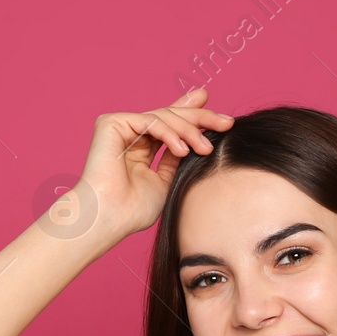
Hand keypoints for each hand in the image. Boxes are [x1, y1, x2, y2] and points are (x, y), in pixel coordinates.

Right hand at [61, 88, 234, 240]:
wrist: (109, 219)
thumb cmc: (133, 210)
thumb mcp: (168, 179)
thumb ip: (180, 155)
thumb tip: (201, 134)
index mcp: (142, 146)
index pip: (172, 125)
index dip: (195, 117)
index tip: (224, 119)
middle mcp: (130, 133)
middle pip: (171, 116)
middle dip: (201, 118)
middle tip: (227, 121)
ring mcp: (120, 126)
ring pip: (164, 116)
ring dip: (189, 131)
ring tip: (205, 149)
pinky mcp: (112, 123)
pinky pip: (150, 120)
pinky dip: (169, 133)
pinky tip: (183, 150)